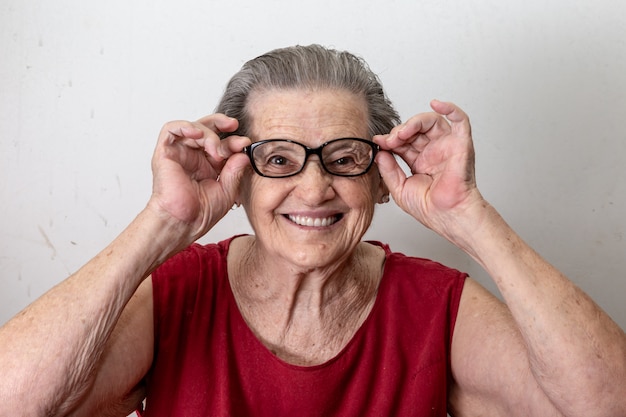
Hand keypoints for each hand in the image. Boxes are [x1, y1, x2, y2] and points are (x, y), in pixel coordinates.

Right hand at [148, 114, 250, 239]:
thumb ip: (235, 170)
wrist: (183, 222)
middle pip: (207, 130)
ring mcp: (179, 154)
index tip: (244, 144)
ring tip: (215, 149)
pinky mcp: (165, 153)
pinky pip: (171, 129)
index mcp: (208, 165)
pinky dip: (185, 126)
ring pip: (193, 128)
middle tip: (234, 126)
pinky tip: (197, 133)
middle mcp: (193, 157)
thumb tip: (243, 153)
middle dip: (221, 124)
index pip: (221, 144)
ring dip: (208, 133)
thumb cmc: (201, 212)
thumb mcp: (227, 189)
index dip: (233, 141)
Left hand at [373, 100, 481, 236]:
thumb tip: (380, 153)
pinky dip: (450, 108)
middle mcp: (434, 152)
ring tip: (402, 133)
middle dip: (399, 132)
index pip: (403, 141)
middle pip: (415, 129)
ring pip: (431, 121)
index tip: (377, 141)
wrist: (447, 215)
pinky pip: (460, 120)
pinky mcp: (461, 144)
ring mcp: (447, 147)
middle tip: (389, 140)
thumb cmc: (429, 208)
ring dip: (413, 122)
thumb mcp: (399, 188)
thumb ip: (388, 169)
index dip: (390, 139)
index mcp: (420, 161)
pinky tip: (436, 103)